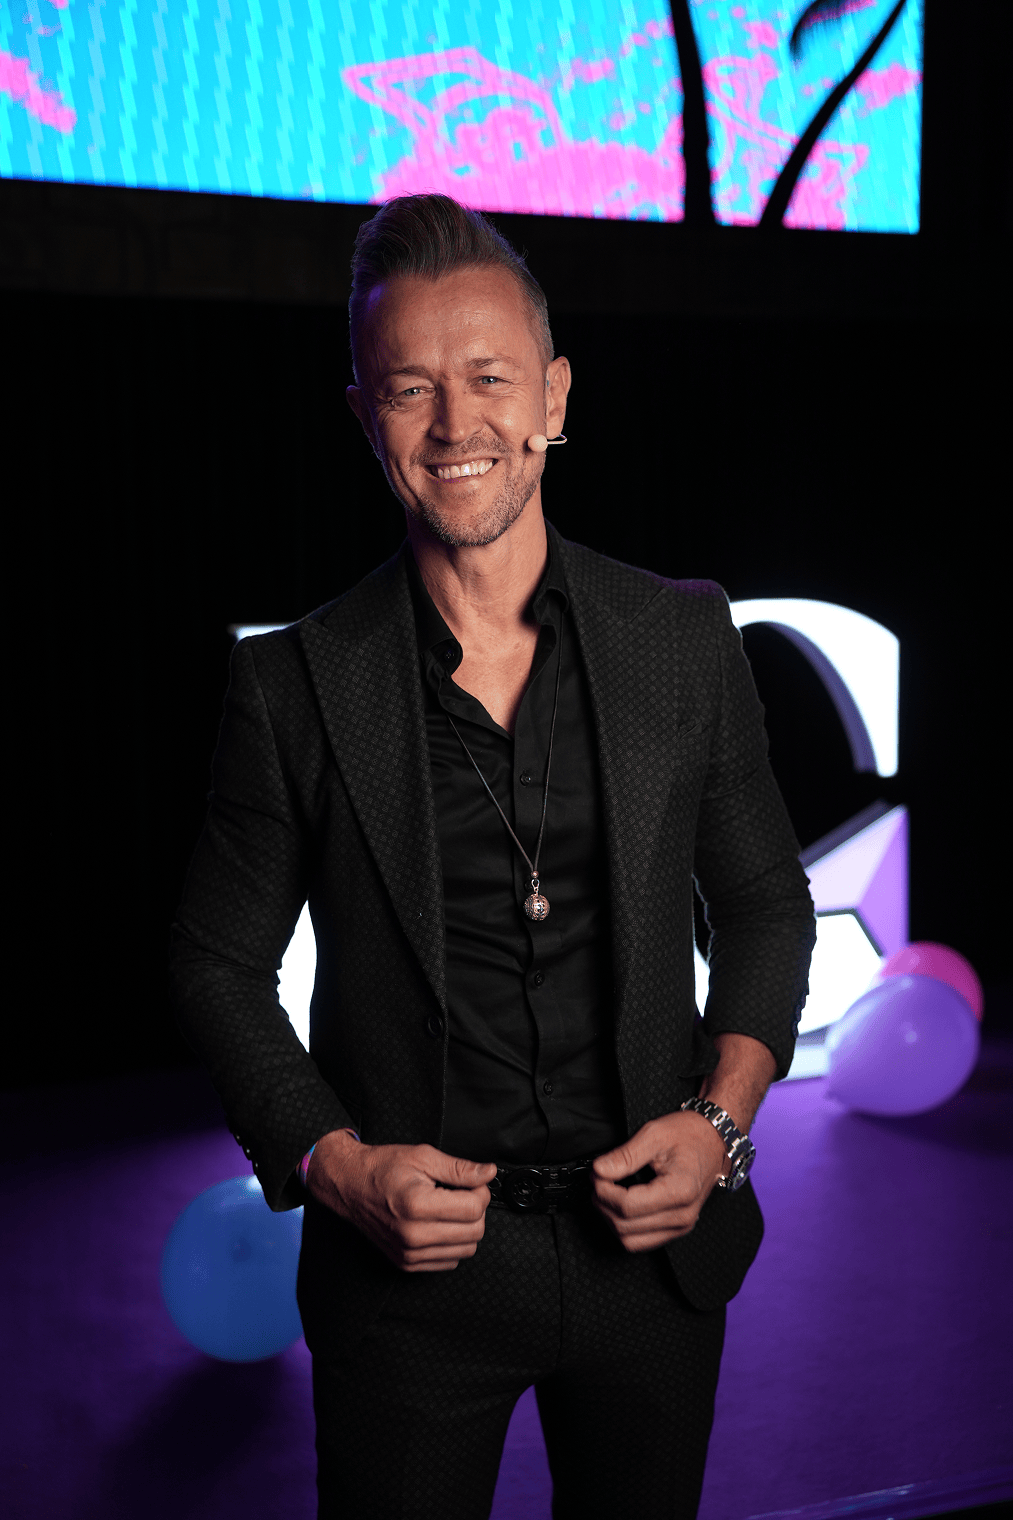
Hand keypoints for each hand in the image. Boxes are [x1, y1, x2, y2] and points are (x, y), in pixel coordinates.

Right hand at [306, 1129, 496, 1271]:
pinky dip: (452, 1243)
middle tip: (459, 1193)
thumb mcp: (423, 1156)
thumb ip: (460, 1168)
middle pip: (475, 1231)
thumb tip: (487, 1173)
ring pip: (466, 1249)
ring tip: (447, 1207)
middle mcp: (413, 1235)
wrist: (350, 1185)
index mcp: (417, 1205)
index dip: (480, 1191)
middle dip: (475, 1209)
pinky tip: (438, 1223)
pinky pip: (449, 1261)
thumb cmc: (382, 1169)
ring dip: (465, 1228)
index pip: (474, 1209)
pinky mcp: (407, 1263)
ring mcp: (409, 1253)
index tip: (472, 1182)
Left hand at [591, 1110, 728, 1251]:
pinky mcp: (676, 1230)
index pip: (628, 1206)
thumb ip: (624, 1155)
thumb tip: (599, 1170)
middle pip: (625, 1226)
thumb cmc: (688, 1135)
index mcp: (680, 1191)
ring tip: (608, 1192)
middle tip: (599, 1180)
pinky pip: (641, 1242)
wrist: (712, 1141)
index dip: (604, 1191)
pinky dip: (624, 1227)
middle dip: (603, 1204)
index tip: (597, 1175)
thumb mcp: (654, 1134)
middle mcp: (683, 1215)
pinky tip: (621, 1204)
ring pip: (630, 1241)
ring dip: (611, 1219)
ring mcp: (681, 1226)